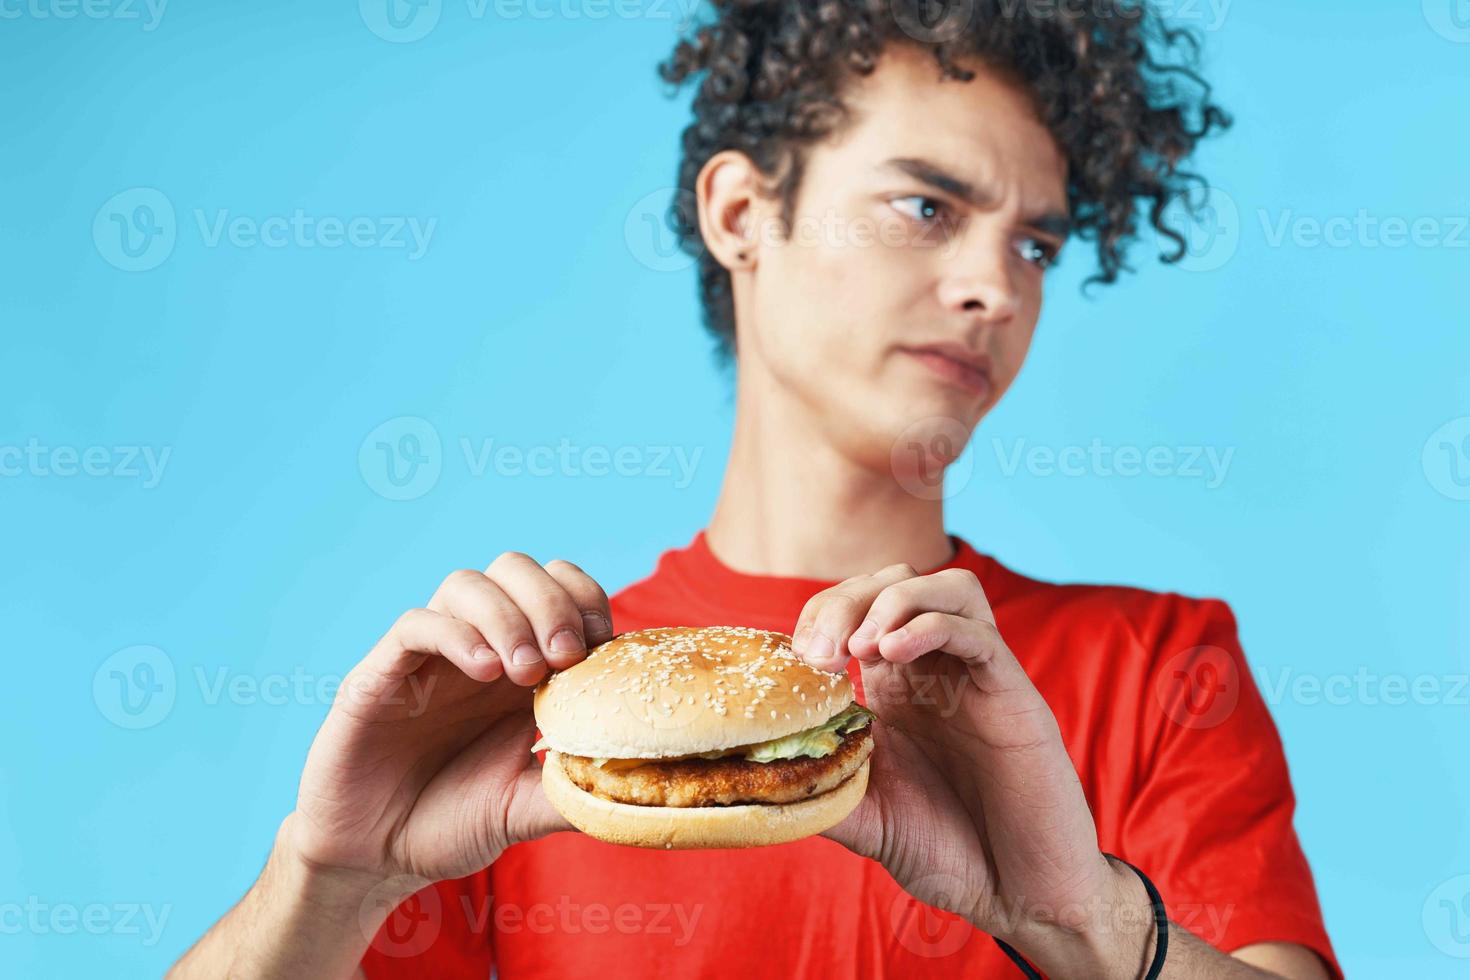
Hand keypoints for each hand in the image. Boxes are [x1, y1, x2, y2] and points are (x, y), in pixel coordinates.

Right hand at [286, 552, 612, 894]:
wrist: (374, 857)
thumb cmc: (451, 824)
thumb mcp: (526, 808)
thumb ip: (573, 789)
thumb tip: (637, 784)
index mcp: (520, 666)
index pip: (560, 589)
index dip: (588, 602)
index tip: (604, 649)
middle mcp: (477, 647)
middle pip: (516, 569)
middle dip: (552, 601)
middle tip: (566, 657)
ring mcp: (428, 656)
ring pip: (467, 584)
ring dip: (507, 615)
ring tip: (524, 671)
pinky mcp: (379, 675)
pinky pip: (416, 624)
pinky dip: (457, 635)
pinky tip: (484, 672)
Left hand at [793, 563, 1151, 978]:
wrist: (1021, 894)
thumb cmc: (949, 852)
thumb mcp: (866, 819)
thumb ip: (820, 789)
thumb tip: (758, 775)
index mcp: (897, 687)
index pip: (856, 610)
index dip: (819, 616)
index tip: (797, 661)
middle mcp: (937, 670)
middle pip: (894, 582)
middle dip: (846, 601)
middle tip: (821, 654)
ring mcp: (977, 677)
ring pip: (945, 587)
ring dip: (893, 601)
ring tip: (860, 649)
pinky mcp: (1013, 694)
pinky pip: (978, 632)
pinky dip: (932, 625)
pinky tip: (894, 652)